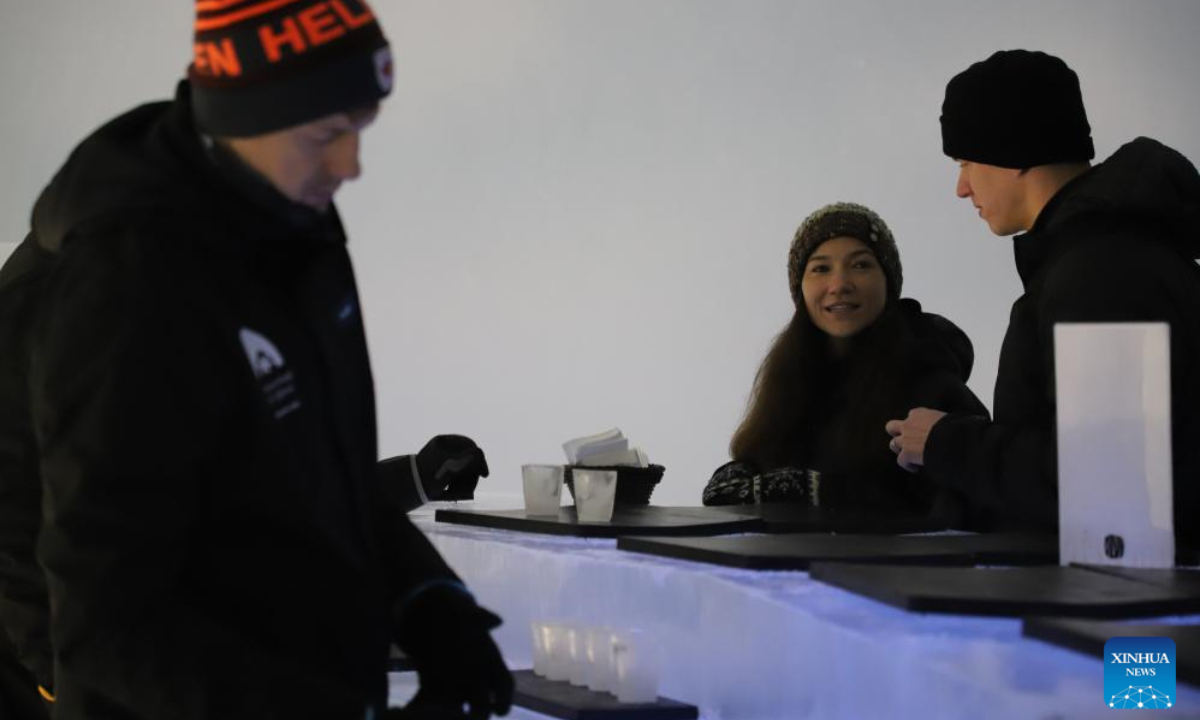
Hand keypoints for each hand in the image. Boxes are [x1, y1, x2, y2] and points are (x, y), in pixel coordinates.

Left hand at [395, 585, 512, 719]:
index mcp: (489, 660)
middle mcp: (475, 678)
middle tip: (463, 718)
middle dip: (474, 715)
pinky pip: (427, 702)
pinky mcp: (431, 686)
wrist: (425, 608)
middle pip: (480, 705)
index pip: (504, 684)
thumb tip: (496, 620)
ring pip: (454, 708)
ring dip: (444, 714)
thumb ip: (476, 615)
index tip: (500, 710)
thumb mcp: (462, 608)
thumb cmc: (452, 608)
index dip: (504, 698)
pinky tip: (407, 709)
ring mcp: (453, 684)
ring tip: (430, 715)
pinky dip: (419, 706)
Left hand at [416, 435, 489, 500]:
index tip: (484, 475)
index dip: (479, 460)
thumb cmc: (429, 472)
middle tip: (469, 490)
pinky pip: (457, 482)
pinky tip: (452, 495)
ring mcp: (444, 464)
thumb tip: (480, 452)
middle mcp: (445, 451)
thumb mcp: (450, 463)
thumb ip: (467, 456)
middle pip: (468, 462)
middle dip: (470, 478)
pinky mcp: (442, 477)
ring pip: (464, 474)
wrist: (409, 487)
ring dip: (464, 486)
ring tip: (457, 495)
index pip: (470, 447)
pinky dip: (457, 489)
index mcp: (445, 442)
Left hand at [885, 408, 946, 472]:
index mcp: (919, 413)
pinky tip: (915, 468)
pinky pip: (901, 460)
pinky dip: (907, 465)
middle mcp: (909, 424)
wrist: (950, 439)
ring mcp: (905, 439)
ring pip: (893, 444)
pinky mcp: (907, 453)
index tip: (921, 430)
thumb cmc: (954, 427)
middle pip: (892, 427)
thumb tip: (952, 425)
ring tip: (909, 455)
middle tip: (905, 440)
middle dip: (896, 433)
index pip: (912, 415)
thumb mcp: (947, 418)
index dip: (914, 423)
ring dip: (900, 449)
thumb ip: (941, 420)